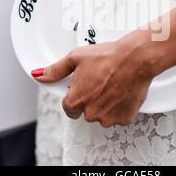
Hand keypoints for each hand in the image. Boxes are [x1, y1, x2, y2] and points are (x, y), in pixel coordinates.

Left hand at [31, 39, 156, 126]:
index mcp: (76, 100)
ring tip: (112, 85)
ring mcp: (108, 117)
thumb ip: (56, 70)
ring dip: (105, 105)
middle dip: (92, 100)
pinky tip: (121, 92)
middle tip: (101, 82)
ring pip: (102, 115)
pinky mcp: (124, 118)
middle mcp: (91, 113)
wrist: (135, 58)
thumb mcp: (76, 57)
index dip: (76, 96)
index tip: (84, 89)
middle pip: (86, 112)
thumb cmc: (108, 57)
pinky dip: (119, 108)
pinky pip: (118, 117)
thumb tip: (40, 75)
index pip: (69, 108)